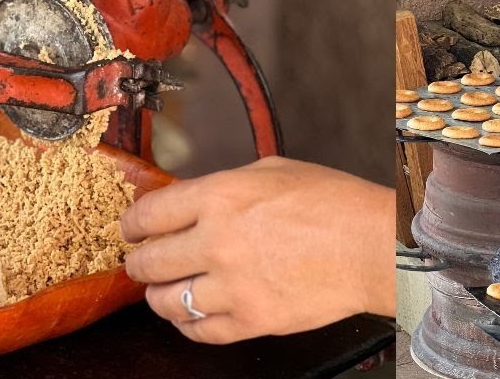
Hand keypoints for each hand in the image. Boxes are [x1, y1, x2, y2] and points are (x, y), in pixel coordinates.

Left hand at [121, 156, 394, 344]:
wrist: (368, 246)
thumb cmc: (333, 203)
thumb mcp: (272, 170)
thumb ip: (226, 185)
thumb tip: (196, 198)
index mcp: (220, 196)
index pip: (149, 213)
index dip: (132, 223)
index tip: (131, 228)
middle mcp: (217, 240)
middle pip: (149, 260)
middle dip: (139, 261)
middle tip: (141, 261)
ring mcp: (231, 285)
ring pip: (166, 301)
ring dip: (158, 296)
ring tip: (161, 291)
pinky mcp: (250, 319)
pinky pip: (199, 330)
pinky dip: (188, 324)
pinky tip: (192, 314)